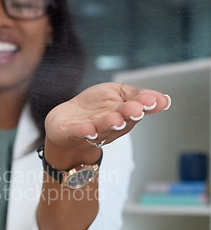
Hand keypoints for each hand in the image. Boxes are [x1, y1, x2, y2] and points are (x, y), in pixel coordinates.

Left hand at [42, 83, 170, 167]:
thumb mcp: (117, 94)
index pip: (136, 109)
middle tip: (135, 110)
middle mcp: (108, 126)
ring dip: (108, 124)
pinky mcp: (70, 135)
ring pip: (101, 128)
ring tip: (115, 119)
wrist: (66, 122)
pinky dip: (82, 132)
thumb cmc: (95, 108)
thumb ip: (137, 96)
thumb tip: (164, 99)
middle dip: (128, 115)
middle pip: (120, 121)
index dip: (144, 106)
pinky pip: (77, 134)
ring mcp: (90, 132)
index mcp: (123, 114)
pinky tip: (88, 129)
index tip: (152, 102)